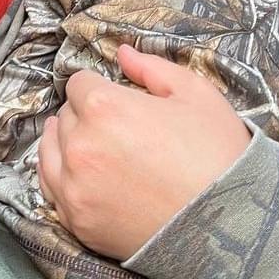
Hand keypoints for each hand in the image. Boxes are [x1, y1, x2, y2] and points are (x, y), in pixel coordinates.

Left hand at [37, 44, 250, 260]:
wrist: (228, 225)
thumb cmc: (216, 155)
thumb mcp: (195, 94)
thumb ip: (151, 68)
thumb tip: (122, 53)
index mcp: (105, 107)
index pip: (80, 82)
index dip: (99, 85)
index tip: (115, 96)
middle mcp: (80, 145)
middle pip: (65, 114)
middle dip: (86, 113)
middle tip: (116, 125)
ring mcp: (74, 186)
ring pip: (50, 148)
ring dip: (66, 141)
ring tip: (92, 145)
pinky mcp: (76, 220)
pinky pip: (50, 186)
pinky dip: (60, 174)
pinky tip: (78, 171)